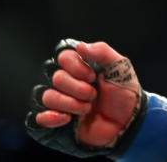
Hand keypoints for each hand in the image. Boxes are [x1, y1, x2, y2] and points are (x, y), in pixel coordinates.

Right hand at [25, 39, 142, 156]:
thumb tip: (80, 46)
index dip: (77, 67)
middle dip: (78, 88)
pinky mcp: (57, 119)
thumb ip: (102, 52)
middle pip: (56, 78)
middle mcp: (68, 80)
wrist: (127, 120)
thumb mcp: (120, 67)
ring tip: (87, 108)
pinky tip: (68, 118)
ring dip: (70, 103)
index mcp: (80, 65)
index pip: (63, 57)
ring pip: (48, 96)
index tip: (92, 76)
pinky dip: (51, 118)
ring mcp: (62, 100)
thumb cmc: (124, 92)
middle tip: (93, 94)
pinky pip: (38, 118)